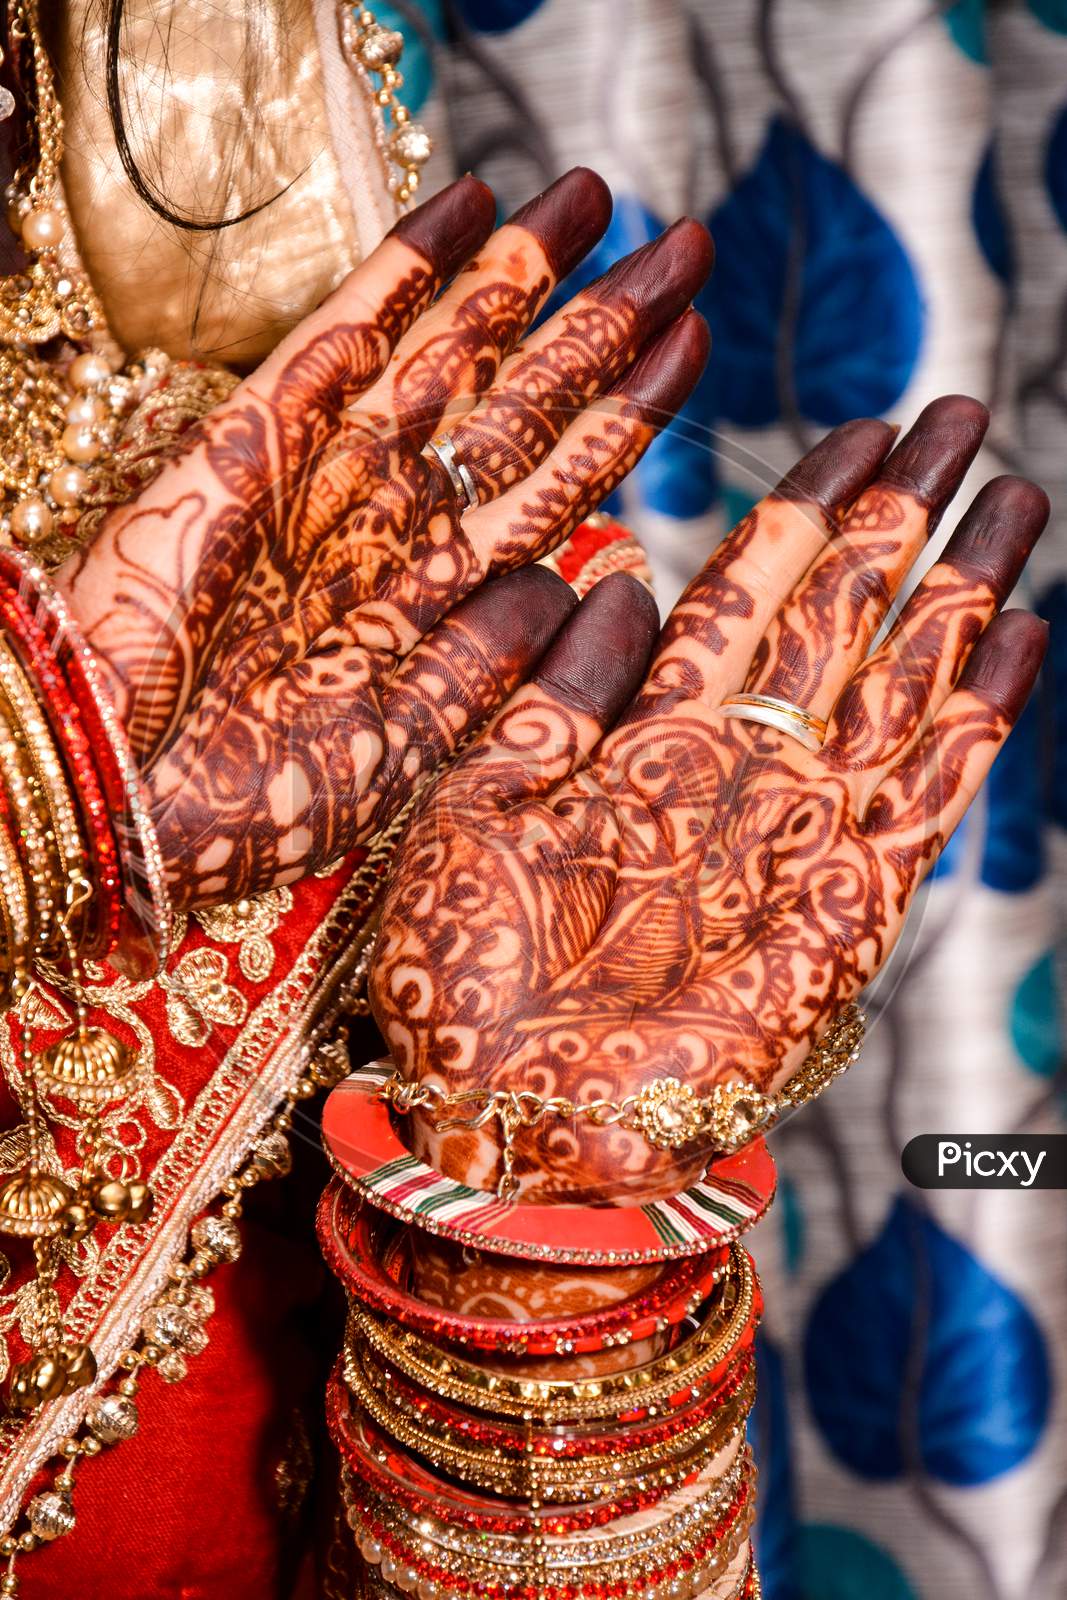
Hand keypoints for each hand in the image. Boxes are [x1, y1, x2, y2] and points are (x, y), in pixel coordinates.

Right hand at [55, 171, 712, 907]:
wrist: (113, 792)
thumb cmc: (252, 801)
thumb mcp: (409, 750)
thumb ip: (493, 666)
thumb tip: (582, 578)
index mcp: (437, 596)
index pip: (555, 486)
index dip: (626, 415)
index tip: (694, 348)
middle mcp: (396, 519)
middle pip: (521, 405)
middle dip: (604, 328)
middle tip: (688, 247)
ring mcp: (330, 469)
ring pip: (448, 351)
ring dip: (525, 273)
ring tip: (601, 193)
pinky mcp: (256, 432)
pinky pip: (344, 332)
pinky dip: (406, 268)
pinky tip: (470, 203)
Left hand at [370, 397, 1048, 1203]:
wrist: (508, 1127)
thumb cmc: (462, 975)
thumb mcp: (480, 799)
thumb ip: (559, 690)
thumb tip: (623, 572)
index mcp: (645, 743)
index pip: (742, 597)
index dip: (801, 511)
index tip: (856, 429)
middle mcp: (737, 774)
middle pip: (837, 617)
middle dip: (899, 515)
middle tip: (959, 413)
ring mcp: (802, 835)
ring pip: (899, 682)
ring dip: (957, 588)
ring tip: (1012, 495)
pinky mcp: (855, 910)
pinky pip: (930, 794)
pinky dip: (979, 717)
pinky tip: (1020, 634)